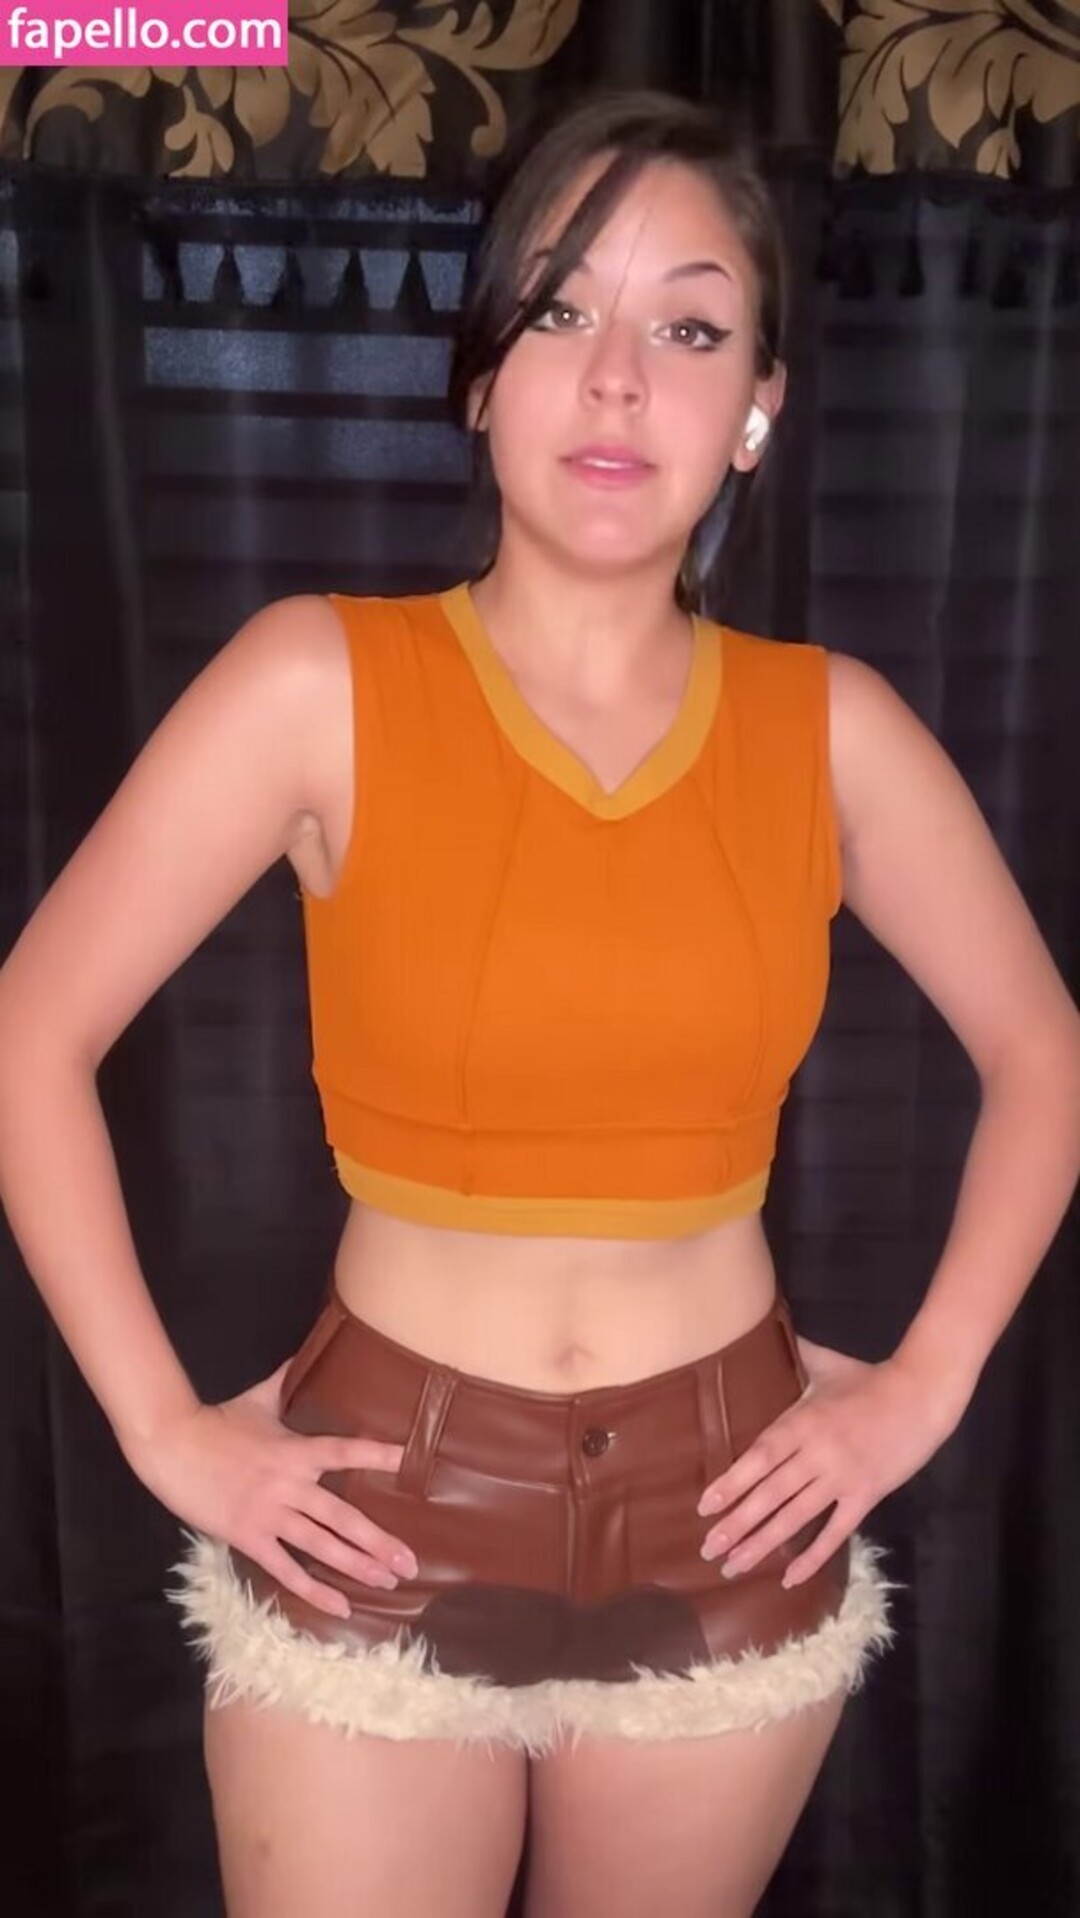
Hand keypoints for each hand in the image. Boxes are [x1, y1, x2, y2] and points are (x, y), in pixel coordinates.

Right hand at [126, 1361, 418, 1619]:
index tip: (408, 1460)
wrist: (172, 1446)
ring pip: (321, 1546)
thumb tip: (304, 1352)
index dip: (376, 1454)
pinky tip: (340, 1606)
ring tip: (388, 1582)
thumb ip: (286, 1381)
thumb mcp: (257, 1399)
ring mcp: (269, 1514)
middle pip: (342, 1516)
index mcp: (296, 1451)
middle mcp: (289, 1486)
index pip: (344, 1451)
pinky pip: (285, 1570)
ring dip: (356, 1565)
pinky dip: (313, 1591)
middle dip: (378, 1540)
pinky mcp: (248, 1537)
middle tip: (409, 1561)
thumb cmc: (217, 1422)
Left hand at [696, 1336, 967, 1587]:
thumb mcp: (828, 1365)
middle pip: (770, 1493)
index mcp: (803, 1420)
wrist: (922, 1395)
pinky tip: (789, 1578)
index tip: (705, 1506)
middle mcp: (817, 1452)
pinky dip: (812, 1557)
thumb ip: (797, 1356)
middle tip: (708, 1548)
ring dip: (762, 1544)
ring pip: (795, 1517)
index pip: (759, 1457)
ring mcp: (842, 1477)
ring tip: (734, 1566)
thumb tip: (770, 1329)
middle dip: (737, 1523)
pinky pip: (835, 1532)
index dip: (731, 1482)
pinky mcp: (866, 1496)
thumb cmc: (871, 1380)